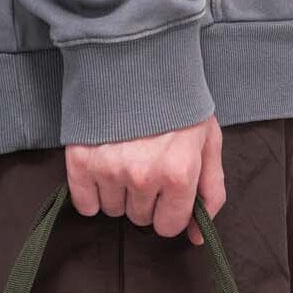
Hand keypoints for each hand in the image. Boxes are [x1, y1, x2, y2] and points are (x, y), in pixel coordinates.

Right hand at [66, 115, 226, 244]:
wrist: (136, 56)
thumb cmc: (177, 100)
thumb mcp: (207, 141)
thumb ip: (210, 192)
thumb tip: (197, 237)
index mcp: (179, 172)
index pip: (168, 226)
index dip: (169, 208)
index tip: (166, 187)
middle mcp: (144, 175)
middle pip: (140, 218)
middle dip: (145, 197)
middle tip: (145, 161)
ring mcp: (110, 168)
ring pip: (113, 210)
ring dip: (119, 192)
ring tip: (124, 156)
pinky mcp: (81, 160)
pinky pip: (85, 205)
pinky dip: (91, 193)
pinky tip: (102, 167)